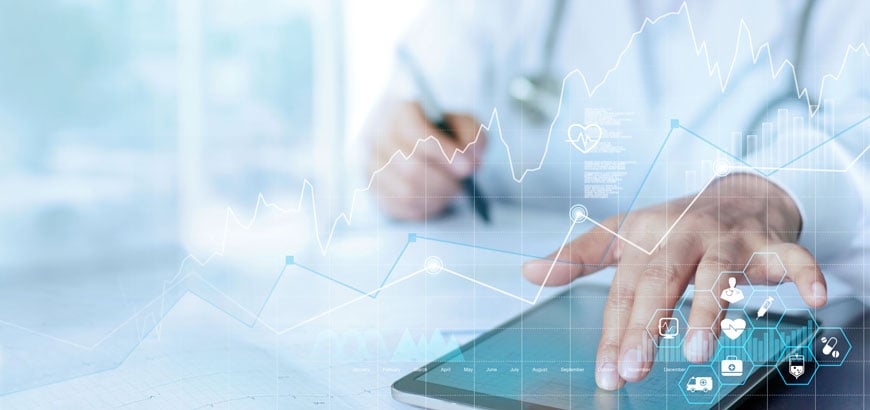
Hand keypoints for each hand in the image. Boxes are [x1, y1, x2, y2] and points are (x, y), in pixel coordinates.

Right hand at [364, 100, 484, 219]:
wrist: (419, 146)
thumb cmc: (443, 133)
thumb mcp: (463, 124)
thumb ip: (472, 134)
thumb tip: (470, 157)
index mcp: (400, 111)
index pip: (416, 133)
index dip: (444, 153)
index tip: (467, 168)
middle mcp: (378, 136)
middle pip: (411, 168)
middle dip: (443, 181)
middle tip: (461, 186)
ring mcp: (371, 164)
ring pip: (407, 192)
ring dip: (436, 197)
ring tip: (449, 190)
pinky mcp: (373, 188)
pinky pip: (401, 207)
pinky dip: (424, 208)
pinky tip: (435, 197)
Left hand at [522, 173, 825, 389]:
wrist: (737, 192)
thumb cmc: (672, 225)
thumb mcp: (622, 235)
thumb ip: (578, 256)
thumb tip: (527, 271)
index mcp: (646, 237)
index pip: (623, 291)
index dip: (613, 332)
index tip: (606, 373)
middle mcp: (684, 234)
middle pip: (661, 281)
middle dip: (646, 326)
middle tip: (634, 368)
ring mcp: (727, 237)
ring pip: (717, 273)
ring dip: (707, 310)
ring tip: (696, 352)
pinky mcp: (769, 242)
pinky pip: (791, 256)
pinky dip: (804, 273)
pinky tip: (813, 299)